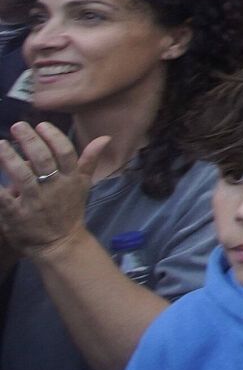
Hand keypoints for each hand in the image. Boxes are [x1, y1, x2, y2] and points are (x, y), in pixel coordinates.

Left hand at [0, 122, 108, 255]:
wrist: (59, 244)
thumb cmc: (69, 210)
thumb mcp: (83, 185)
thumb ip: (89, 160)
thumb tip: (105, 137)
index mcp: (71, 179)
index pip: (65, 152)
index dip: (53, 137)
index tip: (41, 125)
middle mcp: (54, 188)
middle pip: (43, 159)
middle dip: (30, 141)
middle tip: (17, 126)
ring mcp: (36, 202)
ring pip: (23, 175)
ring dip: (10, 158)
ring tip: (1, 144)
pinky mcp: (17, 215)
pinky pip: (4, 198)